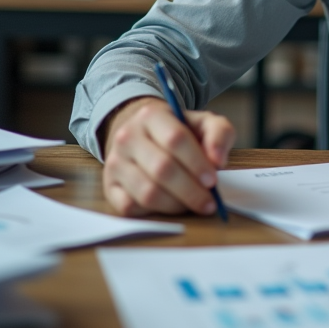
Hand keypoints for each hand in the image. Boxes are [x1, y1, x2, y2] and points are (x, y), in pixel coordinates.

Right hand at [100, 96, 234, 216]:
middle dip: (190, 190)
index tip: (213, 181)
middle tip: (209, 202)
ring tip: (194, 206)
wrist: (144, 135)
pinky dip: (154, 212)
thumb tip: (217, 161)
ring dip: (176, 205)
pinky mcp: (109, 186)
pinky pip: (130, 207)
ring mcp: (115, 163)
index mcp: (151, 115)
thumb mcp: (204, 123)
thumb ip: (219, 134)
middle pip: (162, 169)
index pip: (176, 139)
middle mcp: (127, 137)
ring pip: (147, 192)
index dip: (197, 163)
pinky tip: (171, 206)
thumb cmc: (179, 132)